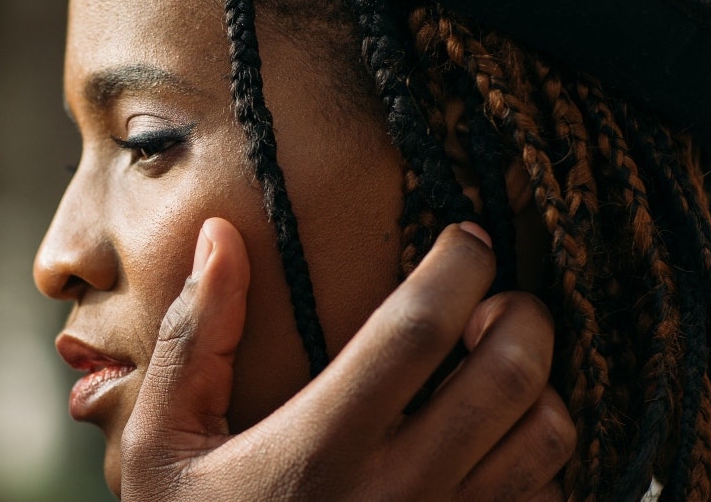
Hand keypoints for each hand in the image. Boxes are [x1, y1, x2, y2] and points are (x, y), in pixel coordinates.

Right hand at [121, 219, 573, 500]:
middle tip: (497, 298)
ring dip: (540, 388)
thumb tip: (220, 236)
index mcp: (321, 445)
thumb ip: (194, 339)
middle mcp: (399, 491)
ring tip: (501, 370)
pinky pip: (548, 501)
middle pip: (509, 375)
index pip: (417, 328)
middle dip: (523, 315)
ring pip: (548, 439)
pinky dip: (540, 461)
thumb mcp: (161, 443)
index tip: (466, 239)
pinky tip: (496, 446)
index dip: (458, 266)